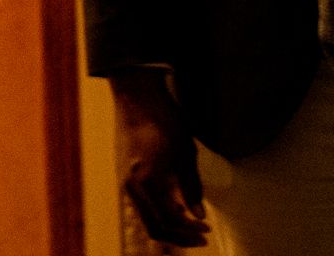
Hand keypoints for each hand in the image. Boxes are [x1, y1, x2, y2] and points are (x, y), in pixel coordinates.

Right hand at [112, 68, 208, 246]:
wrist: (138, 96)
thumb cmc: (164, 119)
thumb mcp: (185, 153)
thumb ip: (191, 187)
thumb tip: (199, 215)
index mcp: (147, 181)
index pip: (168, 220)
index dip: (189, 230)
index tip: (207, 229)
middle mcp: (132, 186)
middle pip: (154, 227)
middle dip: (180, 236)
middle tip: (201, 236)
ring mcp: (126, 182)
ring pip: (147, 219)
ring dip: (170, 226)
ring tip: (191, 224)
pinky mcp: (126, 176)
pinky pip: (142, 205)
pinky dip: (159, 212)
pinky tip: (176, 206)